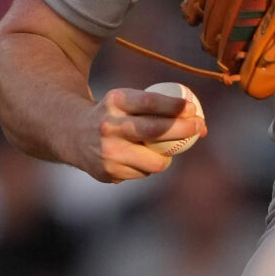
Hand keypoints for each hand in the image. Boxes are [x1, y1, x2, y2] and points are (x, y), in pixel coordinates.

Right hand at [80, 85, 206, 182]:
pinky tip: (134, 159)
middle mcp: (109, 126)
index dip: (174, 106)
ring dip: (165, 157)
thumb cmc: (114, 115)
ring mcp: (108, 151)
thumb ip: (159, 111)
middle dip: (182, 130)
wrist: (72, 134)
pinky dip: (146, 167)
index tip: (193, 109)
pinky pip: (143, 174)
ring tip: (160, 150)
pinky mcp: (108, 172)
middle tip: (199, 127)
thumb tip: (203, 128)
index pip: (149, 102)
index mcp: (115, 101)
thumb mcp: (126, 102)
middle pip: (154, 130)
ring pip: (155, 161)